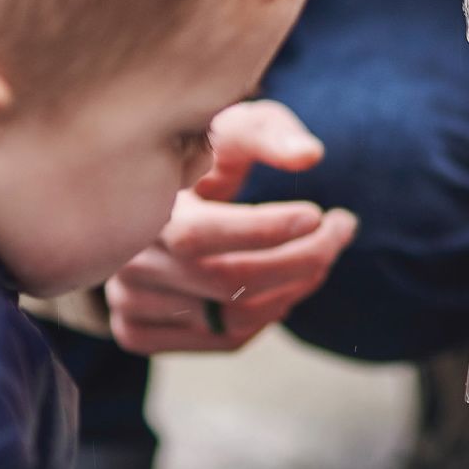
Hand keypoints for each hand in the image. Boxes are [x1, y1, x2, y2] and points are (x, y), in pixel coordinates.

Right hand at [105, 100, 359, 353]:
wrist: (150, 200)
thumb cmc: (201, 155)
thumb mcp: (231, 128)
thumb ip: (269, 134)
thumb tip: (309, 156)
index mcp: (138, 208)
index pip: (199, 234)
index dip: (264, 230)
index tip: (317, 214)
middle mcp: (126, 262)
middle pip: (228, 281)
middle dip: (302, 258)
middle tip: (342, 228)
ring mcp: (128, 304)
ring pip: (234, 318)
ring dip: (296, 288)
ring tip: (323, 253)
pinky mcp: (139, 333)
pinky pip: (225, 340)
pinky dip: (269, 315)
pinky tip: (287, 283)